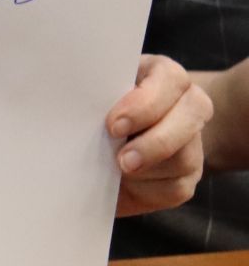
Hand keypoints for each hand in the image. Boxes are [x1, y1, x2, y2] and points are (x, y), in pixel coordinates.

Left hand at [108, 54, 210, 215]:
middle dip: (154, 143)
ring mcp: (193, 142)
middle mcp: (187, 105)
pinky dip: (147, 190)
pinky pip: (176, 188)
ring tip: (117, 170)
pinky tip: (126, 185)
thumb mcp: (96, 95)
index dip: (145, 104)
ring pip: (184, 158)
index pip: (170, 79)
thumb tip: (73, 106)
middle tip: (122, 160)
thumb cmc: (96, 109)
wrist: (106, 143)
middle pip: (191, 118)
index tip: (113, 125)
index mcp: (162, 76)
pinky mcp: (188, 176)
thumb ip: (96, 94)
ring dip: (147, 170)